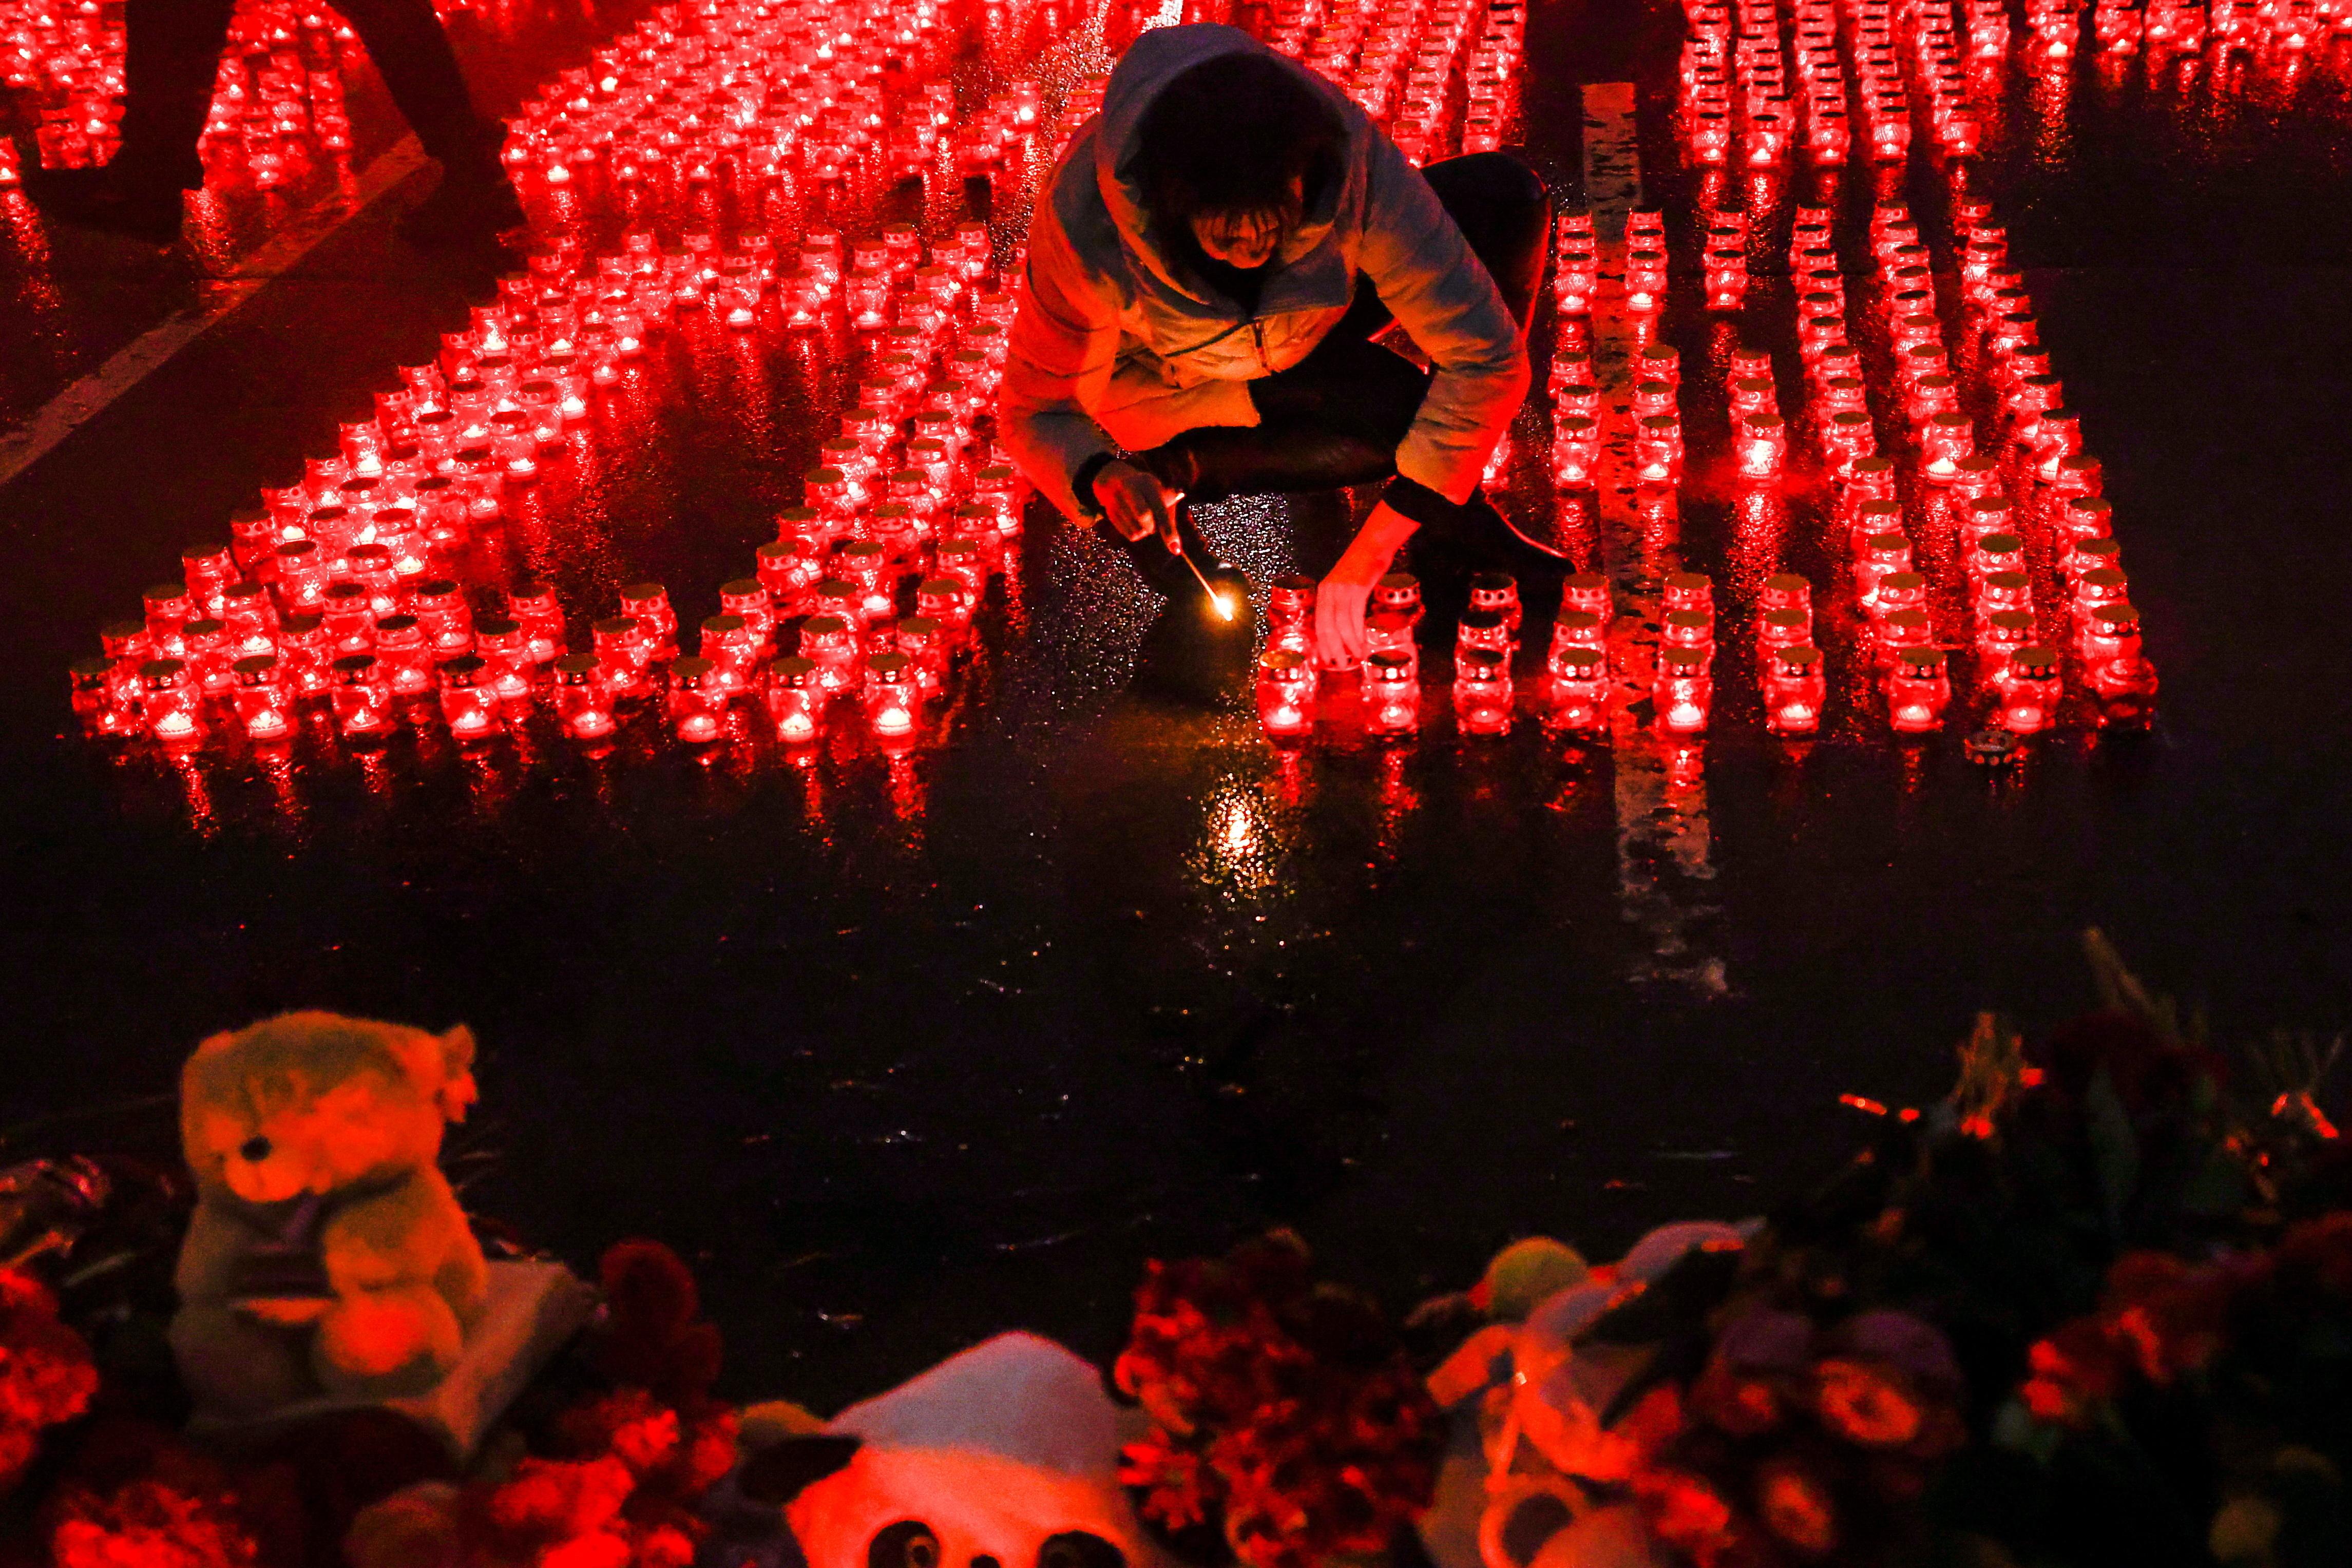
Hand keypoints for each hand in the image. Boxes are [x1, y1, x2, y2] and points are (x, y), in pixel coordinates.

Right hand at [1092, 459, 1182, 551]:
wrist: (1114, 478)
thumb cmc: (1145, 490)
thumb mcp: (1159, 492)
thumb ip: (1169, 507)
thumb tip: (1178, 523)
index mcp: (1149, 483)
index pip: (1161, 510)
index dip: (1169, 531)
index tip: (1176, 551)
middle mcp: (1131, 488)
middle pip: (1144, 517)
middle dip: (1151, 527)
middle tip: (1151, 523)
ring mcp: (1117, 499)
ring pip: (1137, 532)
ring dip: (1143, 531)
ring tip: (1139, 517)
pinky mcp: (1109, 511)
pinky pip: (1128, 535)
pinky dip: (1134, 532)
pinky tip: (1131, 520)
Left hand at [1316, 500, 1418, 667]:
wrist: (1373, 545)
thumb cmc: (1361, 566)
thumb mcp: (1344, 585)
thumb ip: (1340, 603)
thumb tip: (1343, 627)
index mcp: (1324, 592)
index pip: (1319, 623)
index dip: (1322, 643)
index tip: (1325, 658)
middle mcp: (1329, 591)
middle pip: (1327, 626)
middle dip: (1332, 648)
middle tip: (1339, 664)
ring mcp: (1342, 590)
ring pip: (1341, 624)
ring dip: (1349, 644)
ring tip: (1355, 657)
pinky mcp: (1356, 588)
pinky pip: (1355, 616)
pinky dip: (1358, 633)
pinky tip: (1362, 643)